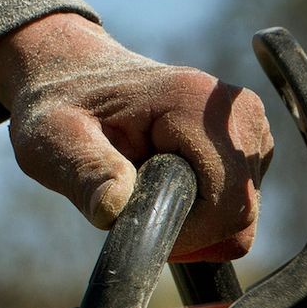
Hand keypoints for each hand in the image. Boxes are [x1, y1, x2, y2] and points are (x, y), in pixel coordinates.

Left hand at [0, 14, 273, 260]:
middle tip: (138, 209)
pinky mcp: (252, 143)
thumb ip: (85, 172)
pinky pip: (241, 204)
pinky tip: (171, 184)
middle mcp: (238, 113)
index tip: (136, 223)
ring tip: (149, 188)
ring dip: (196, 223)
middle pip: (241, 214)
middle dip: (190, 231)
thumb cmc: (62, 105)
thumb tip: (114, 209)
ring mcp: (251, 127)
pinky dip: (205, 212)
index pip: (226, 205)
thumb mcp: (54, 139)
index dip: (185, 234)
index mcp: (197, 104)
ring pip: (243, 215)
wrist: (76, 73)